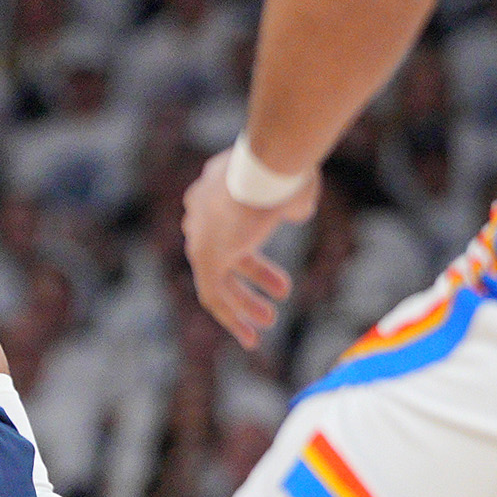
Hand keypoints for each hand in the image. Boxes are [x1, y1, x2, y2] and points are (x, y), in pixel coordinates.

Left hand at [182, 148, 317, 346]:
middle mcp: (200, 211)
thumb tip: (297, 211)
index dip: (253, 245)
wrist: (269, 162)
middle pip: (222, 251)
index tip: (275, 261)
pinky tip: (252, 334)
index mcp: (216, 189)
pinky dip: (232, 315)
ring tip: (268, 321)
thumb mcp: (291, 184)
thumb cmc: (288, 168)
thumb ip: (289, 201)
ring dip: (242, 304)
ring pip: (215, 278)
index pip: (229, 223)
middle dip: (252, 275)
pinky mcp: (205, 256)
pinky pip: (212, 294)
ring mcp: (199, 234)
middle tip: (280, 293)